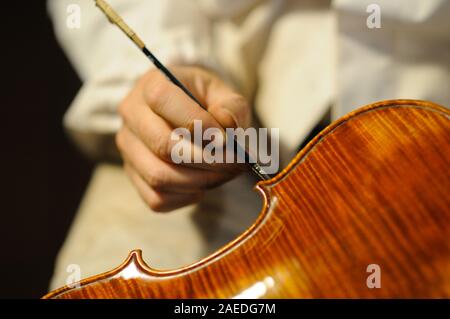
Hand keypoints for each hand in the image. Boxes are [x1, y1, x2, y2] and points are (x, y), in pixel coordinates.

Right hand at [116, 66, 250, 211]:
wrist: (186, 110)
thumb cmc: (204, 99)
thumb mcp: (222, 92)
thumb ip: (231, 108)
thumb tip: (227, 133)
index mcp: (151, 84)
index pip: (164, 101)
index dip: (200, 124)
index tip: (227, 140)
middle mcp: (132, 115)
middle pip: (163, 146)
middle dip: (207, 160)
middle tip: (236, 163)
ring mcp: (129, 148)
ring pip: (159, 176)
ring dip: (200, 181)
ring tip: (226, 173)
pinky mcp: (133, 175)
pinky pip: (156, 198)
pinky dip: (186, 197)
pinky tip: (203, 184)